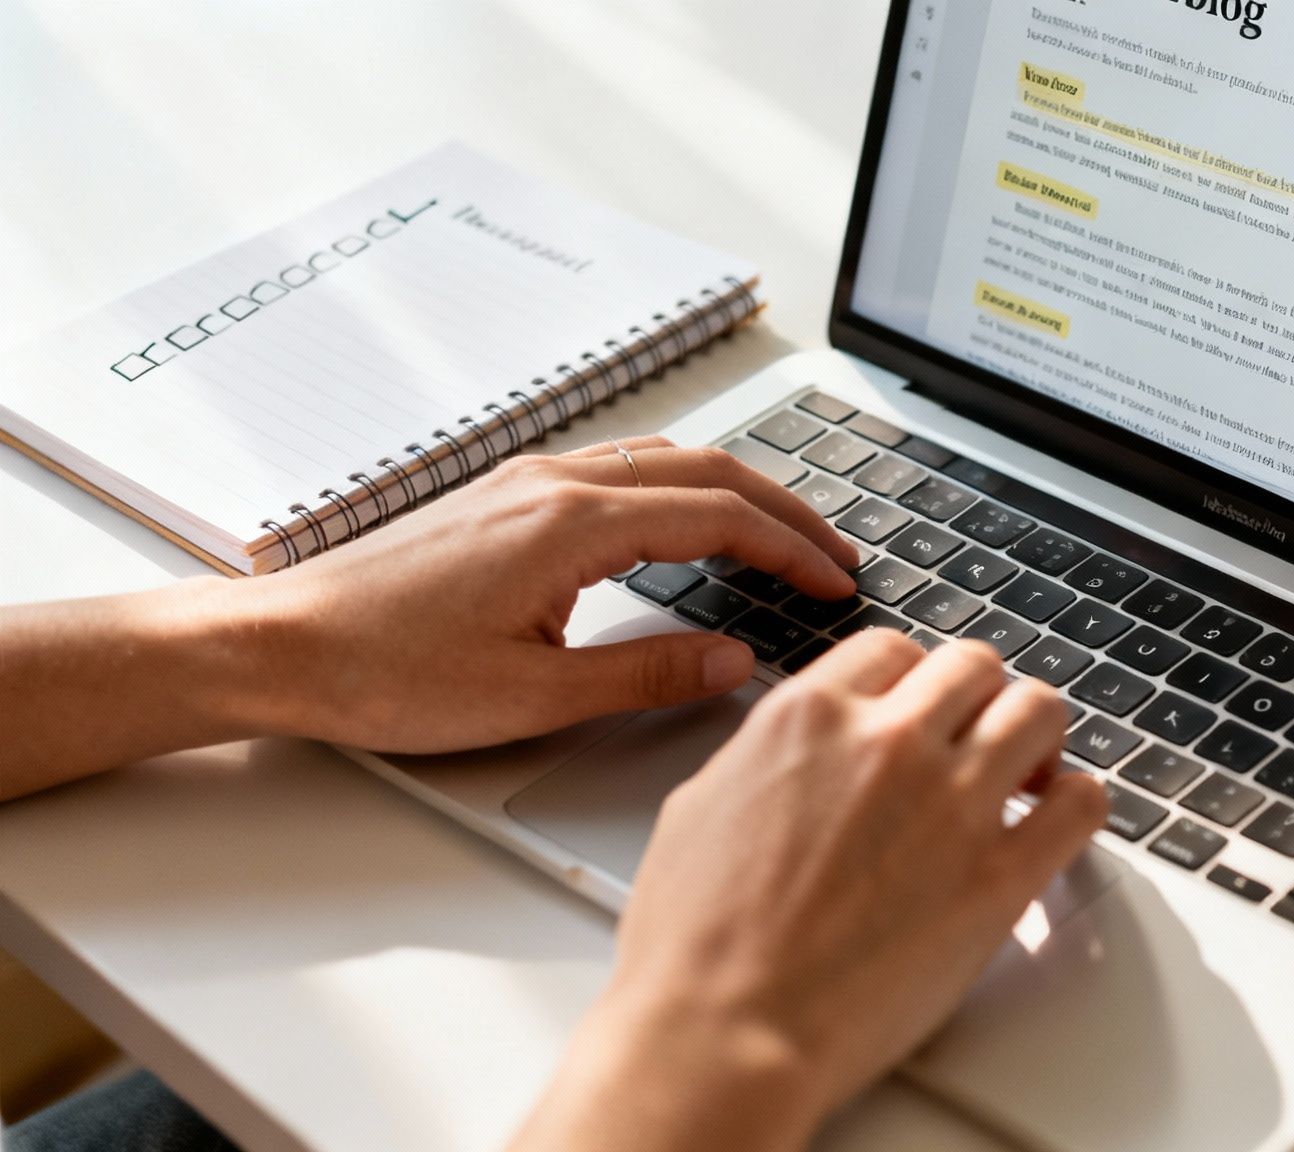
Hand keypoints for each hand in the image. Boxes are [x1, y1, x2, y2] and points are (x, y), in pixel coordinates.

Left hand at [0, 436, 864, 797]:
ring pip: (664, 461)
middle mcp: (553, 484)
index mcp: (571, 525)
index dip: (791, 549)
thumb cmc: (385, 673)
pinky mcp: (504, 496)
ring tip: (782, 537)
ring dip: (735, 493)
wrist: (280, 647)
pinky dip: (682, 490)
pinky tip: (689, 525)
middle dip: (783, 510)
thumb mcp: (534, 697)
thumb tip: (733, 661)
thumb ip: (648, 674)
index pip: (719, 518)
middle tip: (835, 555)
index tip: (836, 582)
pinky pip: (621, 469)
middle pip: (705, 472)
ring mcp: (526, 482)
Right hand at [513, 631, 1109, 1151]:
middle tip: (974, 737)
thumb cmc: (697, 945)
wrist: (726, 1031)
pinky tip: (1055, 821)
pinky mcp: (1000, 876)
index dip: (910, 681)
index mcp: (810, 718)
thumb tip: (796, 756)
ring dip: (1035, 735)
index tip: (917, 709)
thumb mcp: (702, 805)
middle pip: (973, 666)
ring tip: (1024, 773)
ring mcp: (952, 803)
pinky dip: (1077, 801)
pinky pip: (1082, 803)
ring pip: (1039, 711)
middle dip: (977, 698)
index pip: (892, 650)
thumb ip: (768, 758)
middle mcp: (890, 743)